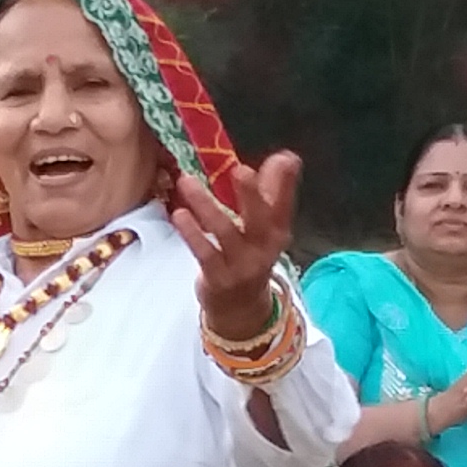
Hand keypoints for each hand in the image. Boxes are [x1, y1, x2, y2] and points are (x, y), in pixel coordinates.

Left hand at [170, 151, 303, 334]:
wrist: (240, 308)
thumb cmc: (249, 256)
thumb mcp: (265, 228)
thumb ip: (273, 191)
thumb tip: (287, 157)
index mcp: (276, 232)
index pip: (284, 205)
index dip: (286, 183)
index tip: (285, 159)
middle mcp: (263, 248)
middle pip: (259, 219)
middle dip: (251, 194)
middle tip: (240, 169)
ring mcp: (241, 264)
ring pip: (225, 231)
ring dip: (205, 205)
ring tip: (187, 182)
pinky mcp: (218, 277)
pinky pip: (204, 252)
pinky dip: (192, 233)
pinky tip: (180, 214)